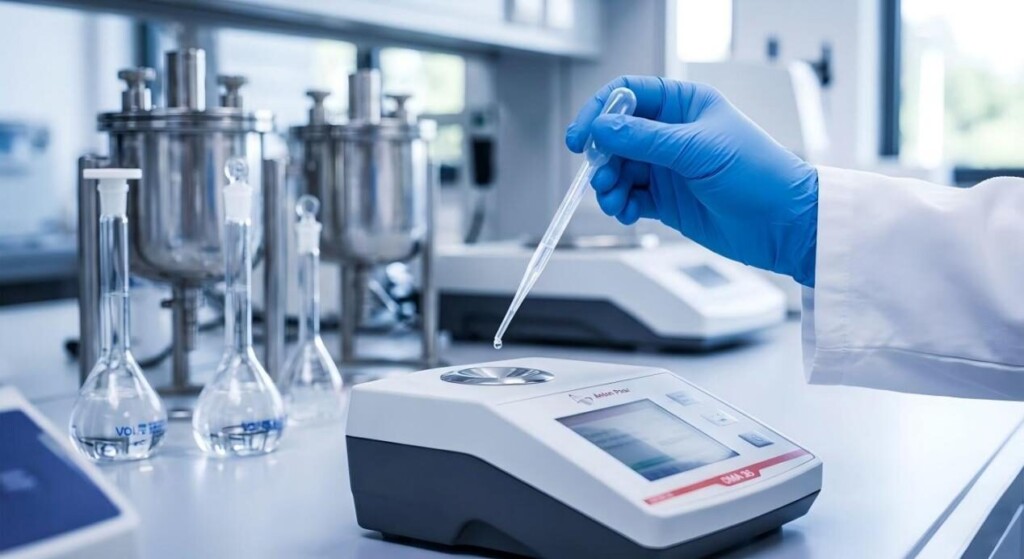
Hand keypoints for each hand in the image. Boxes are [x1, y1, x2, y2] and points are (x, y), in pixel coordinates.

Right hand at [565, 76, 818, 286]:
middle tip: (600, 178)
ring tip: (614, 201)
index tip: (583, 136)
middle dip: (603, 158)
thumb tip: (603, 127)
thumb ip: (644, 139)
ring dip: (609, 185)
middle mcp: (673, 133)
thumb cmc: (759, 174)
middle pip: (617, 136)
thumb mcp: (697, 150)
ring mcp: (669, 167)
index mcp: (684, 104)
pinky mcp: (668, 199)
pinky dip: (622, 205)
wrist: (784, 224)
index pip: (629, 94)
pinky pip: (631, 197)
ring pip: (620, 170)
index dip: (600, 112)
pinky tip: (627, 213)